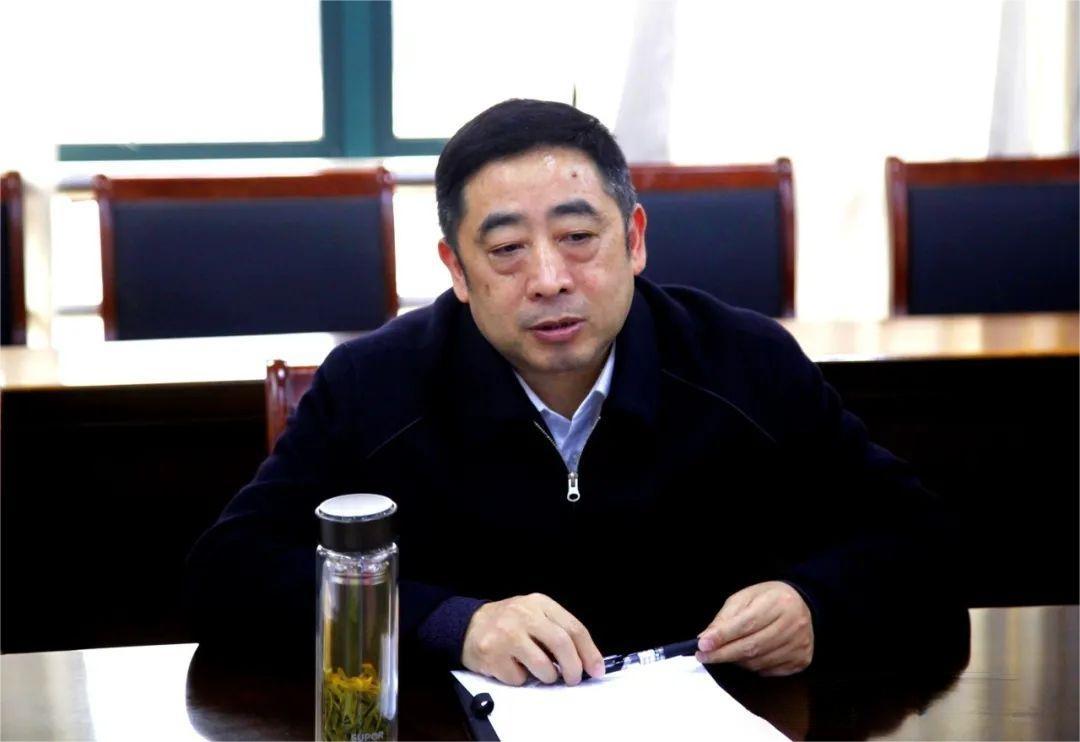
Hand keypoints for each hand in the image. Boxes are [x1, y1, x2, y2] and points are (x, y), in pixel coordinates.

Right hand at [462, 593, 604, 685]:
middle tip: (574, 679)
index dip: (589, 651)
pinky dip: (522, 679)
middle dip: (574, 667)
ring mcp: (506, 634)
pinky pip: (519, 678)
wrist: (468, 625)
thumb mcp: (534, 615)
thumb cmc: (509, 623)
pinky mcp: (492, 655)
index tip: (596, 669)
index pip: (573, 627)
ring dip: (549, 677)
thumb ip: (557, 631)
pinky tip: (515, 668)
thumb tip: (586, 661)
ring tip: (542, 673)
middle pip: (561, 644)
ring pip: (543, 665)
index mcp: (539, 603)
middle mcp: (523, 615)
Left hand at [695, 581, 813, 675]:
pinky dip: (753, 667)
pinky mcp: (801, 660)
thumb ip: (725, 618)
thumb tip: (706, 639)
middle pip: (752, 646)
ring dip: (737, 661)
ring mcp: (799, 644)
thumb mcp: (744, 598)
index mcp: (778, 603)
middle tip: (703, 656)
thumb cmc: (768, 599)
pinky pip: (769, 671)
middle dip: (724, 654)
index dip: (723, 636)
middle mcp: (792, 624)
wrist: (803, 604)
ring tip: (726, 653)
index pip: (746, 623)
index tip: (702, 644)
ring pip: (759, 662)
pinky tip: (748, 657)